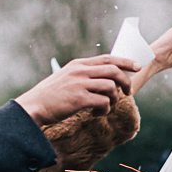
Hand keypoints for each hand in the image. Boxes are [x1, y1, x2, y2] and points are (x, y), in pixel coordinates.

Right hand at [14, 55, 138, 125]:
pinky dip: (104, 110)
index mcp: (78, 64)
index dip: (126, 62)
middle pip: (114, 71)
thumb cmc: (51, 96)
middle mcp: (80, 71)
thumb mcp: (67, 78)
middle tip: (129, 93)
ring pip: (111, 87)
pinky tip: (95, 113)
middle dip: (126, 82)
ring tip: (105, 107)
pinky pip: (104, 102)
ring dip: (114, 100)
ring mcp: (80, 84)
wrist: (33, 107)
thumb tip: (107, 78)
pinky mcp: (79, 99)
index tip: (138, 67)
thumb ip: (84, 75)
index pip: (108, 58)